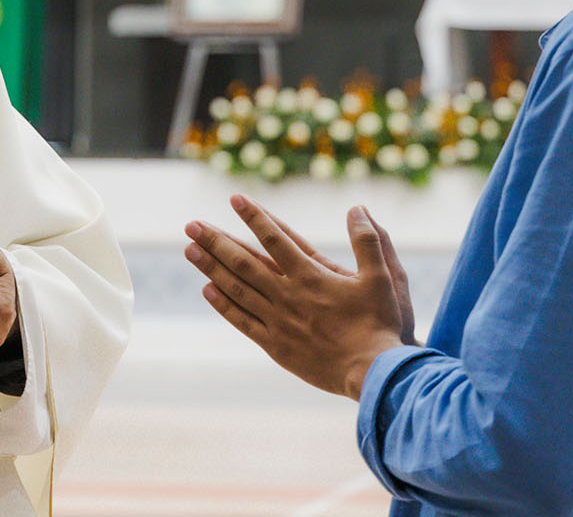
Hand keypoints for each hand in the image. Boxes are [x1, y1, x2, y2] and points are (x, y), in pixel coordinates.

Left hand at [185, 196, 411, 398]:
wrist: (373, 374)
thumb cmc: (380, 325)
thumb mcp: (383, 277)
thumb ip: (369, 240)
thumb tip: (356, 208)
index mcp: (311, 276)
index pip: (275, 238)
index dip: (254, 216)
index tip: (235, 198)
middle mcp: (289, 296)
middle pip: (244, 261)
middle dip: (216, 240)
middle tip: (190, 223)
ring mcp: (279, 322)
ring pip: (237, 289)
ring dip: (211, 267)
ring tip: (189, 249)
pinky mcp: (276, 346)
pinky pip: (243, 322)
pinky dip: (224, 305)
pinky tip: (208, 290)